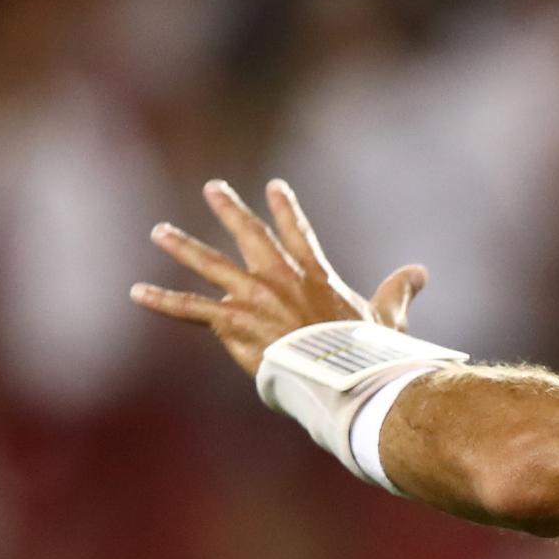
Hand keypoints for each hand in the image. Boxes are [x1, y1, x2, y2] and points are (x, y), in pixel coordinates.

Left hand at [134, 178, 428, 377]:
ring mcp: (253, 297)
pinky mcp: (233, 320)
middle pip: (250, 234)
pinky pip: (191, 308)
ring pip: (211, 264)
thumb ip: (397, 291)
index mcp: (314, 276)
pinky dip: (163, 300)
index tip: (274, 186)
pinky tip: (137, 292)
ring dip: (183, 246)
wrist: (340, 372)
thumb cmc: (366, 350)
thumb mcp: (386, 316)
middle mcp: (279, 278)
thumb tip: (420, 271)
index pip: (299, 233)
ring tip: (160, 231)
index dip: (286, 208)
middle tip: (214, 189)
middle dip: (230, 210)